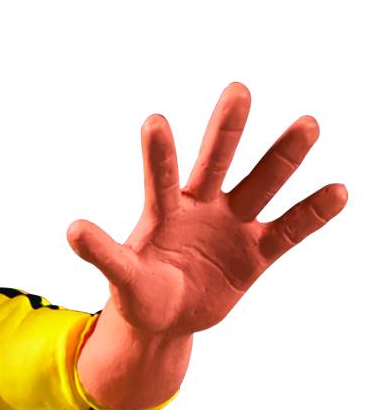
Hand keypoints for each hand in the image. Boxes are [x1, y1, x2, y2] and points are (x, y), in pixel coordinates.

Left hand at [67, 82, 347, 337]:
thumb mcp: (122, 278)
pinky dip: (312, 214)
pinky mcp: (257, 254)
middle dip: (227, 128)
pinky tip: (338, 191)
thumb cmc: (141, 292)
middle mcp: (203, 207)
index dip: (158, 151)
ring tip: (308, 124)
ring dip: (283, 156)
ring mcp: (233, 227)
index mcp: (165, 210)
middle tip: (238, 90)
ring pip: (261, 186)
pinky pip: (289, 231)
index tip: (154, 121)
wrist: (167, 319)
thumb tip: (71, 229)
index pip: (161, 175)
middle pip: (216, 161)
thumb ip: (103, 253)